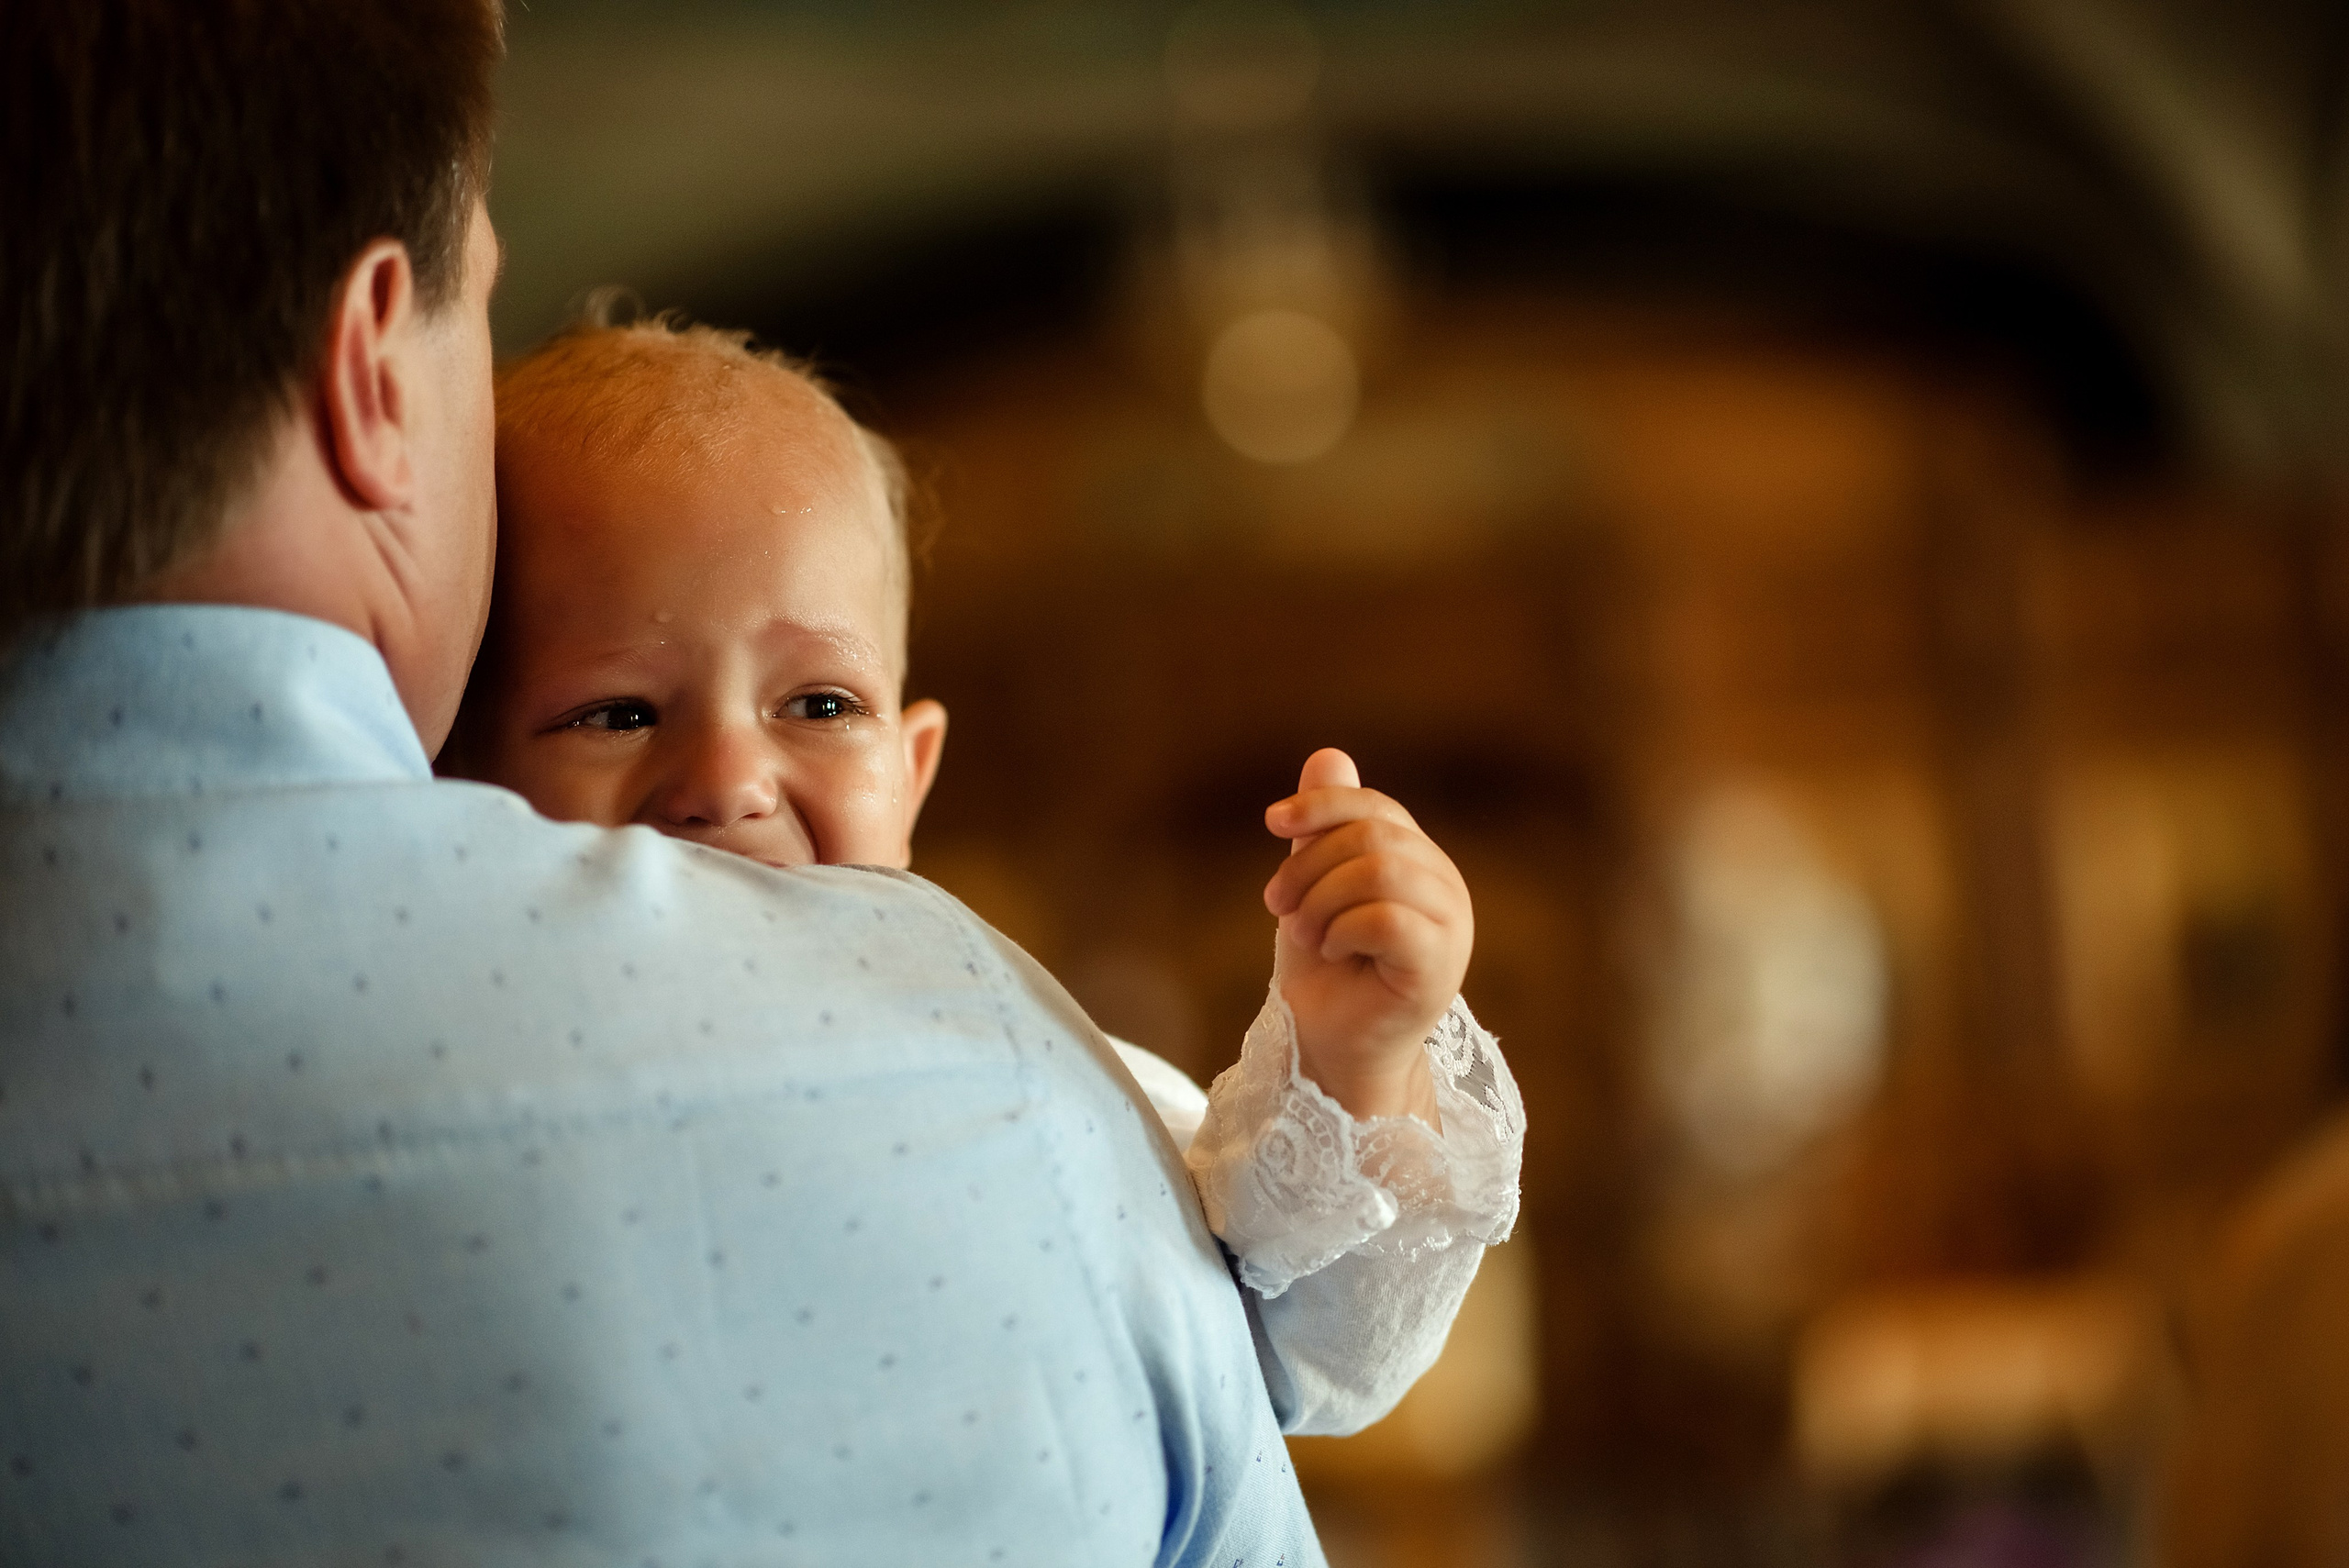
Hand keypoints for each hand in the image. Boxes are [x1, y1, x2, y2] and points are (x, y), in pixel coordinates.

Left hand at [1262, 748, 1471, 1123]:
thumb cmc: (1326, 972)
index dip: (1322, 806)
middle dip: (1309, 865)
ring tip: (1305, 934)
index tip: (1273, 823)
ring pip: (1378, 871)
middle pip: (1373, 836)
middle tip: (1278, 906)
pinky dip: (1342, 930)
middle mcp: (1445, 887)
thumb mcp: (1314, 887)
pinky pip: (1386, 918)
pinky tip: (1332, 951)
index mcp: (1420, 862)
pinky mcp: (1439, 967)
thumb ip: (1326, 828)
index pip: (1377, 808)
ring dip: (1320, 900)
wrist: (1331, 1049)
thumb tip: (1330, 755)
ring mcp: (1450, 928)